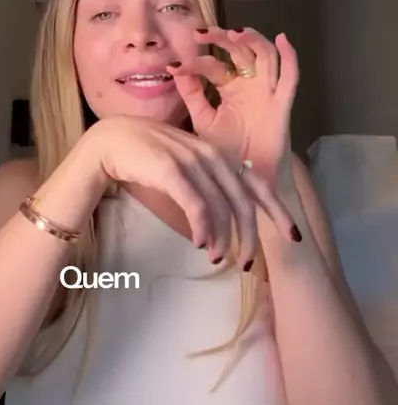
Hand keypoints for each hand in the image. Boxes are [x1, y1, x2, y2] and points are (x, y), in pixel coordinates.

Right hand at [84, 115, 299, 266]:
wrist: (110, 141)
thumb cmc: (146, 156)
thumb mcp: (184, 168)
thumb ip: (205, 186)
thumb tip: (222, 221)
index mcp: (217, 155)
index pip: (257, 184)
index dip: (277, 211)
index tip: (293, 236)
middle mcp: (210, 156)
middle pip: (243, 202)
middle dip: (249, 237)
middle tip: (245, 263)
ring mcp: (192, 162)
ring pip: (221, 209)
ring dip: (222, 240)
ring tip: (215, 258)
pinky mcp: (172, 171)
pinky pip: (197, 205)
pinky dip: (203, 228)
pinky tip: (198, 243)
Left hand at [165, 28, 298, 185]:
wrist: (243, 180)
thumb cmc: (224, 150)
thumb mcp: (203, 119)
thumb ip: (192, 95)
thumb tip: (175, 67)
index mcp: (229, 86)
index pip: (214, 65)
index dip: (196, 62)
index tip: (176, 64)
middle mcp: (249, 83)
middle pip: (239, 51)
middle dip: (222, 38)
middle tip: (202, 34)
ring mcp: (266, 91)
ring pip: (264, 55)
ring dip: (251, 40)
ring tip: (233, 33)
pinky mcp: (281, 104)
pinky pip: (290, 78)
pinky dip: (290, 57)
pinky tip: (282, 39)